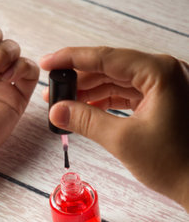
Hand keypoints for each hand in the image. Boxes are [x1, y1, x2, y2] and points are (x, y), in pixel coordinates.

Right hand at [40, 47, 188, 209]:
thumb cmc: (173, 163)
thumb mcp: (122, 140)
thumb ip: (85, 121)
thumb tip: (56, 110)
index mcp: (159, 72)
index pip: (106, 57)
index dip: (71, 59)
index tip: (47, 63)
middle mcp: (164, 72)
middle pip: (110, 67)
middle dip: (79, 79)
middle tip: (52, 90)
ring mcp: (164, 86)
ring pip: (117, 80)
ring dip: (90, 91)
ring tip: (64, 103)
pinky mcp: (162, 100)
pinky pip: (126, 93)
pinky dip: (105, 101)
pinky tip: (86, 108)